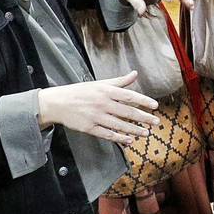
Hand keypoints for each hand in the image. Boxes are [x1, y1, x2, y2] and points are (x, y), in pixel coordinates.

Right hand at [38, 71, 159, 142]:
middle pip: (127, 112)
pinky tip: (129, 140)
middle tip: (156, 122)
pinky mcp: (89, 128)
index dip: (143, 101)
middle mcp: (102, 103)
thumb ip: (119, 81)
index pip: (129, 95)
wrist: (57, 103)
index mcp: (105, 90)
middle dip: (143, 118)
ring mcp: (95, 116)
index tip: (155, 106)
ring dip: (134, 130)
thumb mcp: (99, 83)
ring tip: (146, 133)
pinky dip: (119, 138)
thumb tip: (135, 74)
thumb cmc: (79, 92)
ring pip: (119, 125)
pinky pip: (107, 134)